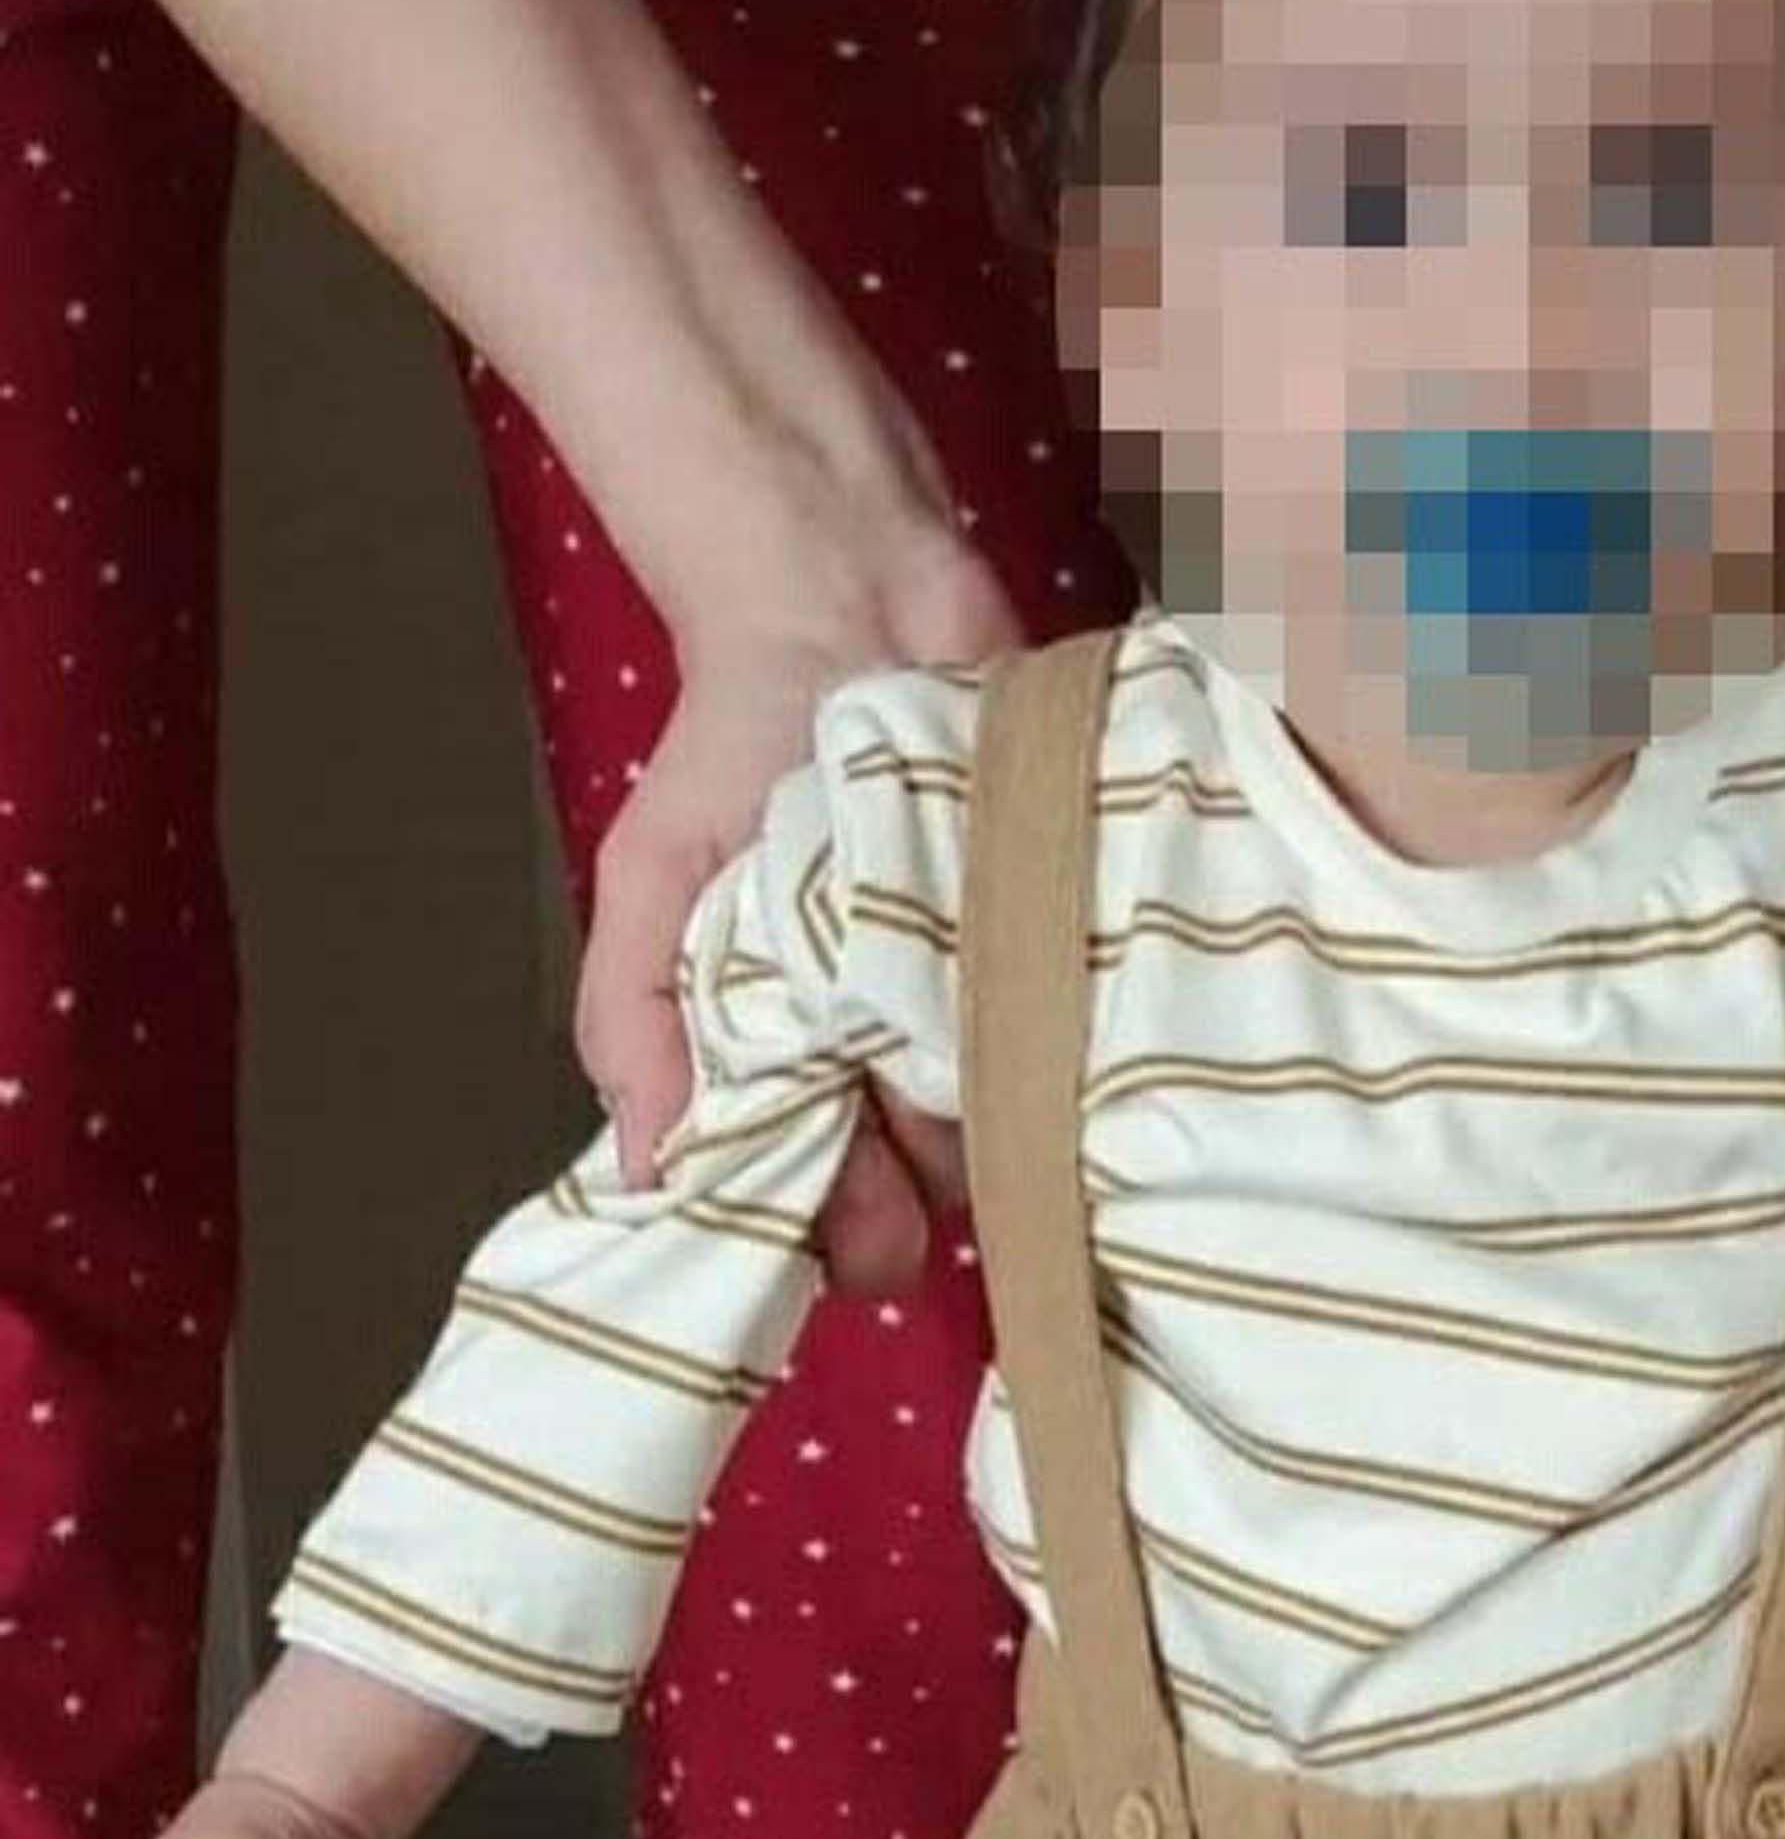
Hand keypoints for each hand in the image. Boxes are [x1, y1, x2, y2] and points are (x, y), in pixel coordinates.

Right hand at [577, 516, 1015, 1291]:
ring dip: (1005, 1106)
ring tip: (966, 1030)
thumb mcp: (654, 879)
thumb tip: (646, 1175)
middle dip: (921, 1184)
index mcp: (810, 1068)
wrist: (852, 606)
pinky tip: (1056, 1000)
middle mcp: (913, 1059)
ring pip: (1024, 1124)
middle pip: (939, 1191)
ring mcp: (1005, 1008)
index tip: (838, 1223)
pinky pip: (1097, 1029)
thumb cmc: (740, 748)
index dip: (839, 1232)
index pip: (833, 1211)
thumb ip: (634, 1021)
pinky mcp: (1080, 944)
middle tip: (904, 1125)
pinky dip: (1082, 1030)